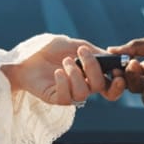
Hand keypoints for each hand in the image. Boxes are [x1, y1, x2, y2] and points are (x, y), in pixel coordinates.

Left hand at [3, 37, 126, 104]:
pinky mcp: (55, 99)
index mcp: (90, 74)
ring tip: (64, 61)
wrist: (25, 56)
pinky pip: (66, 97)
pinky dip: (64, 82)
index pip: (111, 86)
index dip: (118, 84)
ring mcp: (69, 94)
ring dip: (75, 74)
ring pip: (83, 93)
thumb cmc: (49, 49)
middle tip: (82, 52)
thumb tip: (113, 57)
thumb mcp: (74, 44)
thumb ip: (93, 52)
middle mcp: (83, 86)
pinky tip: (57, 71)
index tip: (116, 71)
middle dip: (93, 68)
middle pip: (100, 86)